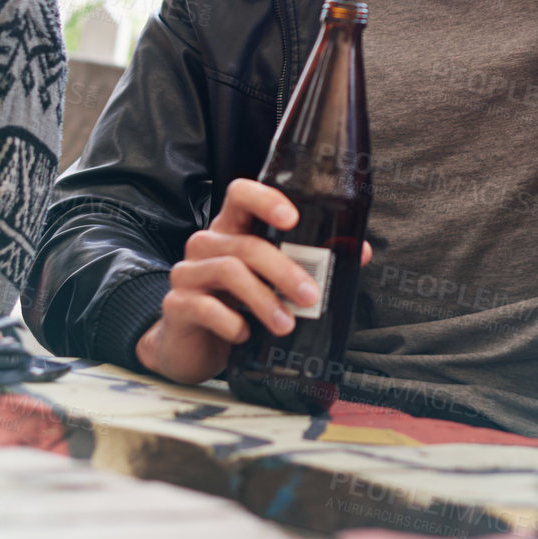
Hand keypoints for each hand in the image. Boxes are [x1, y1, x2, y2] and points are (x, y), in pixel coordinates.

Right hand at [135, 178, 372, 386]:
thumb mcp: (270, 281)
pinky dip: (231, 322)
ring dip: (265, 300)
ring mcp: (187, 272)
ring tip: (286, 324)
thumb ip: (310, 262)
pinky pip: (204, 306)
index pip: (240, 193)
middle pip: (246, 243)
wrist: (192, 345)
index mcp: (231, 229)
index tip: (293, 218)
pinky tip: (244, 334)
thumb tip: (360, 251)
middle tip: (311, 295)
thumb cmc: (236, 304)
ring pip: (229, 272)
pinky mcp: (176, 304)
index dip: (265, 199)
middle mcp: (206, 244)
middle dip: (284, 269)